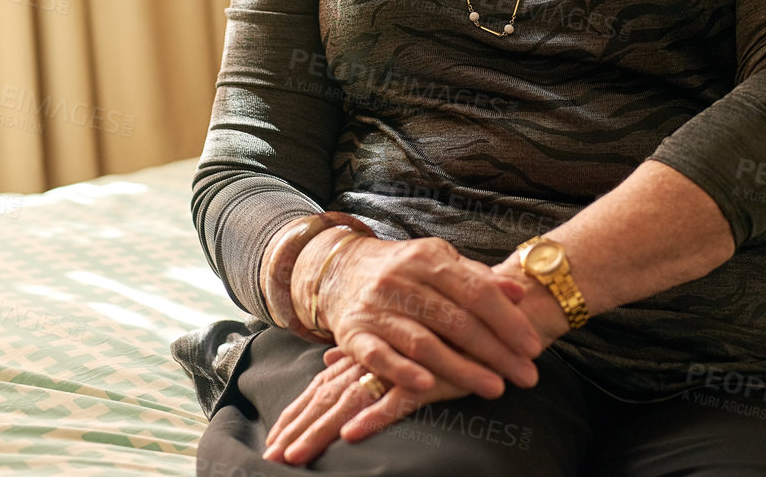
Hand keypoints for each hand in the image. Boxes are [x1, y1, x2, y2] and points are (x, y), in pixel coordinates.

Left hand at [263, 343, 472, 465]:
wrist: (493, 307)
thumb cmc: (447, 322)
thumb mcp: (398, 336)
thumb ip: (363, 349)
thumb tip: (328, 358)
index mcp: (366, 353)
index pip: (323, 388)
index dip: (298, 414)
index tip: (274, 442)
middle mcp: (376, 360)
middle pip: (328, 398)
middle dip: (299, 429)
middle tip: (272, 458)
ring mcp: (401, 367)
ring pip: (352, 402)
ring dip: (322, 430)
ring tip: (297, 456)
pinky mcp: (430, 376)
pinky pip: (398, 401)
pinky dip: (375, 418)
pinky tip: (352, 435)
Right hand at [300, 232, 544, 398]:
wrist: (338, 269)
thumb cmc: (403, 270)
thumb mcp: (439, 261)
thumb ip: (477, 277)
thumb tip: (518, 292)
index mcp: (429, 258)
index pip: (476, 291)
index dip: (508, 320)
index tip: (534, 346)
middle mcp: (401, 280)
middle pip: (456, 320)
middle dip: (496, 351)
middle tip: (526, 376)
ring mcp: (376, 307)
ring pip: (423, 342)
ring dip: (461, 369)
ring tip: (495, 388)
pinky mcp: (353, 334)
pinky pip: (378, 356)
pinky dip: (403, 371)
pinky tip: (428, 387)